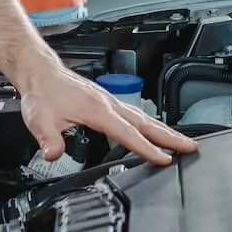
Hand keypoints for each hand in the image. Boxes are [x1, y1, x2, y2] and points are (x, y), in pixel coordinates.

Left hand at [17, 62, 197, 166]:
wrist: (40, 73)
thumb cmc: (42, 94)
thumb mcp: (40, 120)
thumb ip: (49, 140)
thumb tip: (53, 154)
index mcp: (98, 110)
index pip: (128, 133)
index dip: (147, 148)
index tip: (165, 159)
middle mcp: (108, 103)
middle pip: (146, 122)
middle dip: (170, 136)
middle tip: (191, 147)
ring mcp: (108, 101)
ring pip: (142, 116)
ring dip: (163, 129)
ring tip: (180, 141)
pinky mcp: (105, 101)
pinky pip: (134, 113)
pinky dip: (148, 123)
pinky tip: (151, 129)